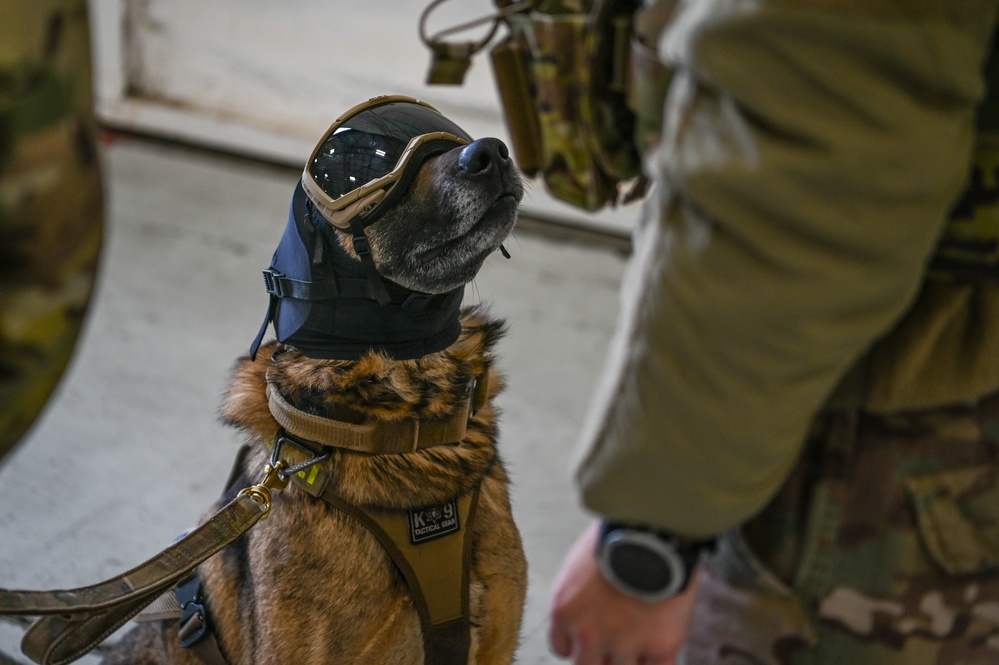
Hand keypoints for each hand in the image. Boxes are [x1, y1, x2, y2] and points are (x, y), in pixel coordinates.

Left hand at [547, 521, 700, 664]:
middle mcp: (588, 634)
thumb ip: (581, 592)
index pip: (562, 648)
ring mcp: (624, 644)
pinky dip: (659, 663)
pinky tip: (661, 649)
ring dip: (631, 658)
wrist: (651, 531)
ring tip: (643, 637)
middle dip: (600, 657)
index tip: (589, 636)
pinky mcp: (660, 646)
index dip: (578, 643)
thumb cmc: (617, 534)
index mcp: (564, 611)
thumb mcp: (581, 562)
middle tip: (614, 640)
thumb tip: (590, 598)